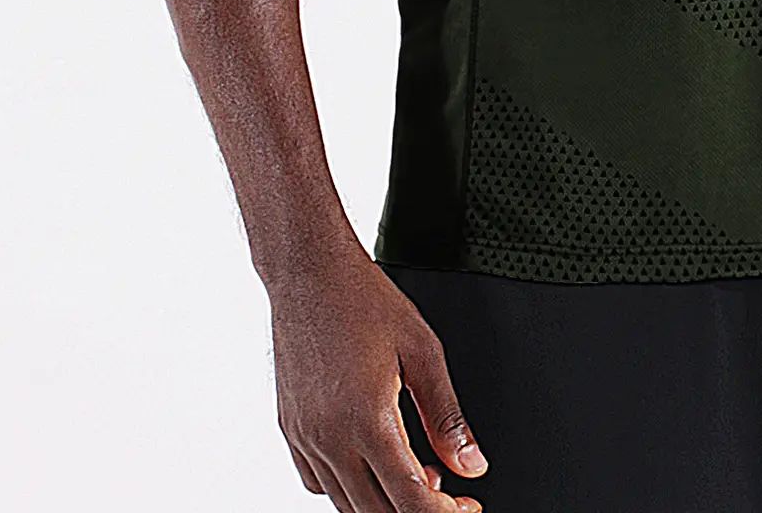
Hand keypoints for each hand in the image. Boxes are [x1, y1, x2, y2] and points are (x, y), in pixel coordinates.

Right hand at [267, 239, 489, 510]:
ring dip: (385, 503)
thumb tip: (471, 463)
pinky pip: (318, 483)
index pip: (409, 500)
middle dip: (419, 512)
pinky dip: (349, 489)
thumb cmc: (364, 300)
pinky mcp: (290, 430)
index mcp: (366, 420)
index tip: (466, 508)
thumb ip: (447, 416)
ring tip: (418, 472)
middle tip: (451, 496)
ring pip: (346, 504)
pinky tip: (373, 462)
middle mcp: (329, 437)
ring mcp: (304, 437)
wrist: (309, 272)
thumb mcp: (423, 351)